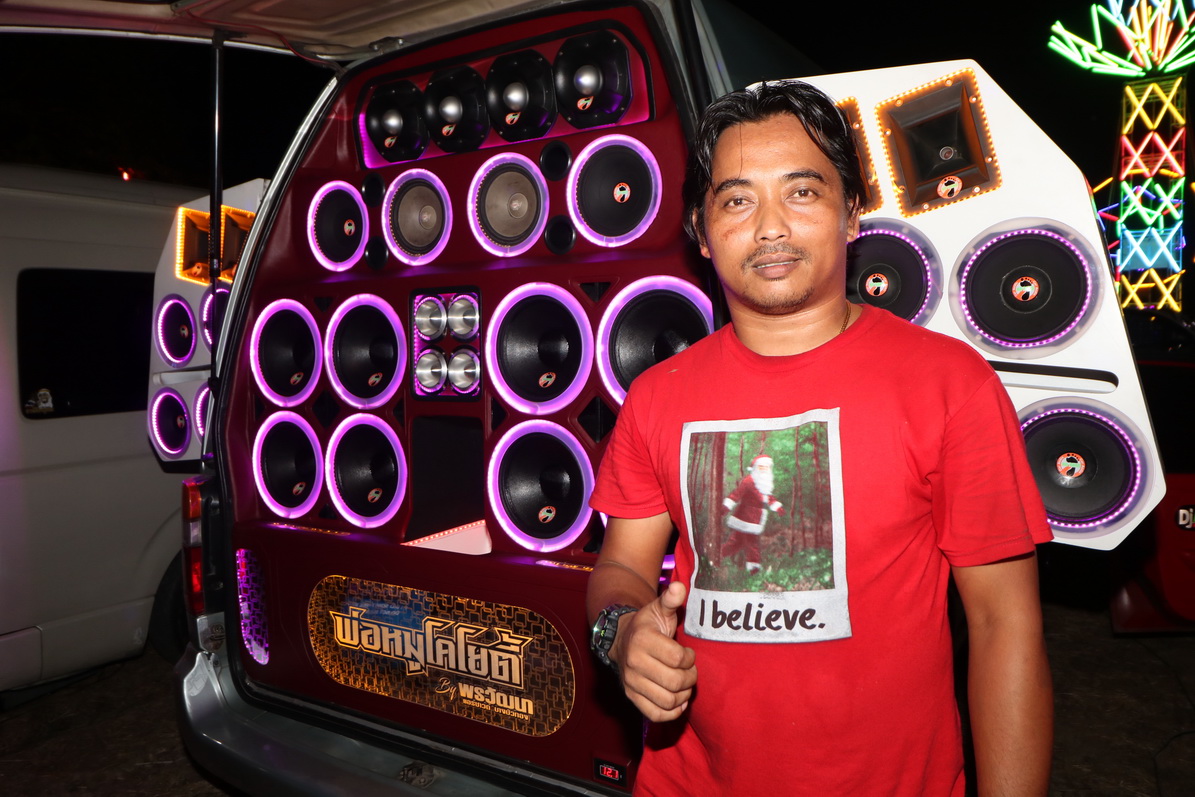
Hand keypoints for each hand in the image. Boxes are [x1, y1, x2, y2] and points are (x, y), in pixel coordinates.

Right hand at [610, 581, 697, 721]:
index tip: (688, 653)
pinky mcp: (631, 697)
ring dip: (683, 695)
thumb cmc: (647, 625)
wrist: (621, 640)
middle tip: (690, 670)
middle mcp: (633, 663)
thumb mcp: (658, 609)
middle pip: (674, 682)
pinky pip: (655, 714)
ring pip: (667, 701)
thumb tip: (679, 587)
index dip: (689, 658)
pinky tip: (678, 700)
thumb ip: (670, 599)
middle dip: (690, 677)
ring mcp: (631, 682)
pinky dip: (672, 712)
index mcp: (642, 640)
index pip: (677, 658)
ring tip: (685, 684)